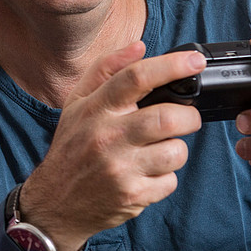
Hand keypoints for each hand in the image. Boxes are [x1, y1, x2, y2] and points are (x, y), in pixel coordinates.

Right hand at [19, 41, 206, 250]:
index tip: (195, 61)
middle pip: (167, 117)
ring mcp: (120, 169)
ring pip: (175, 152)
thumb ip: (105, 70)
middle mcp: (107, 137)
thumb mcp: (77, 104)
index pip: (136, 78)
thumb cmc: (71, 149)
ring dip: (176, 150)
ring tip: (159, 151)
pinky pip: (170, 182)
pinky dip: (165, 178)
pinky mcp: (132, 195)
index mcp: (95, 110)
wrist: (55, 203)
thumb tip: (140, 46)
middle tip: (185, 119)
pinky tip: (146, 175)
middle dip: (188, 117)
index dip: (172, 66)